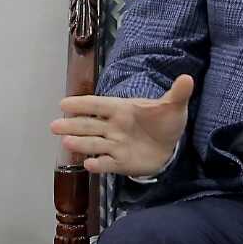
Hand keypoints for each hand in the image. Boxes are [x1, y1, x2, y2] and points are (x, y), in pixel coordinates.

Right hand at [51, 74, 194, 177]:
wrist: (170, 146)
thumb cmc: (165, 121)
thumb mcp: (174, 106)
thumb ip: (178, 93)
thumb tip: (188, 78)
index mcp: (122, 109)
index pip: (99, 105)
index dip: (83, 104)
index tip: (64, 103)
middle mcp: (114, 127)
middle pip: (90, 125)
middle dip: (73, 125)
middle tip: (54, 125)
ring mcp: (115, 145)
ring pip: (95, 144)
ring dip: (81, 143)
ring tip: (66, 142)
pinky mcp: (121, 163)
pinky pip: (107, 164)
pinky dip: (98, 165)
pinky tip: (88, 165)